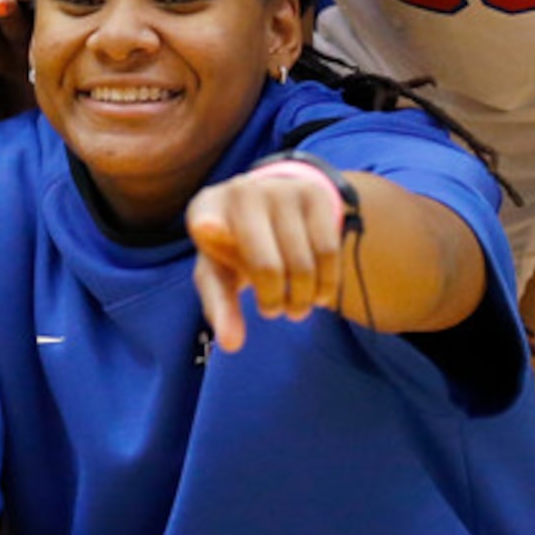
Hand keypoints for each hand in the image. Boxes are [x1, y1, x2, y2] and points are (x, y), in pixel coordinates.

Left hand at [187, 166, 348, 352]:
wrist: (276, 206)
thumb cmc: (239, 247)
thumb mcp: (221, 273)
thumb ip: (220, 306)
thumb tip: (231, 344)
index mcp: (207, 209)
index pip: (206, 220)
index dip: (209, 227)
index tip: (206, 229)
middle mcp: (241, 192)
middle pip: (267, 267)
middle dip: (275, 303)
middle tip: (275, 312)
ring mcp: (280, 189)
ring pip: (303, 264)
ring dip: (303, 299)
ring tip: (296, 305)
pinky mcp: (314, 194)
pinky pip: (328, 251)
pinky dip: (327, 283)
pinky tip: (319, 293)